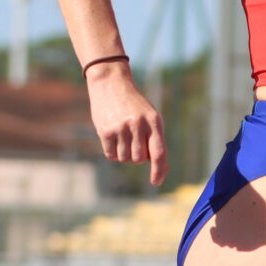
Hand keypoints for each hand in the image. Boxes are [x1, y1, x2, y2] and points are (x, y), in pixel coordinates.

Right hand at [86, 61, 167, 187]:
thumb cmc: (134, 105)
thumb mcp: (149, 117)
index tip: (156, 181)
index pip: (159, 153)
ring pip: (125, 158)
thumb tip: (159, 168)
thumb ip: (154, 140)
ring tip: (122, 135)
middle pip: (139, 159)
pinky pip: (111, 155)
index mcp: (154, 121)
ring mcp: (121, 128)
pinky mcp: (105, 131)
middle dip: (137, 156)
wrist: (110, 83)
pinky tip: (112, 136)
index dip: (159, 170)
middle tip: (133, 141)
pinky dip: (112, 151)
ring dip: (124, 153)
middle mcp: (138, 125)